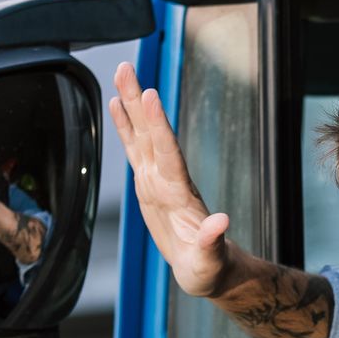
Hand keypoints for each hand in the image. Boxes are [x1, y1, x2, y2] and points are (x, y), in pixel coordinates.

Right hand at [109, 61, 233, 296]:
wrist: (209, 269)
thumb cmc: (209, 268)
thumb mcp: (210, 260)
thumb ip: (212, 241)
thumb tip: (222, 223)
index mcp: (180, 194)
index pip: (168, 153)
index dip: (158, 126)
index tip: (150, 95)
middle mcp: (169, 179)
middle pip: (152, 133)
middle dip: (139, 101)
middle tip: (127, 68)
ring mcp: (158, 179)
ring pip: (142, 134)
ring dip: (131, 103)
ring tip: (121, 72)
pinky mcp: (149, 185)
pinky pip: (135, 149)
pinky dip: (126, 126)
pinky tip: (116, 104)